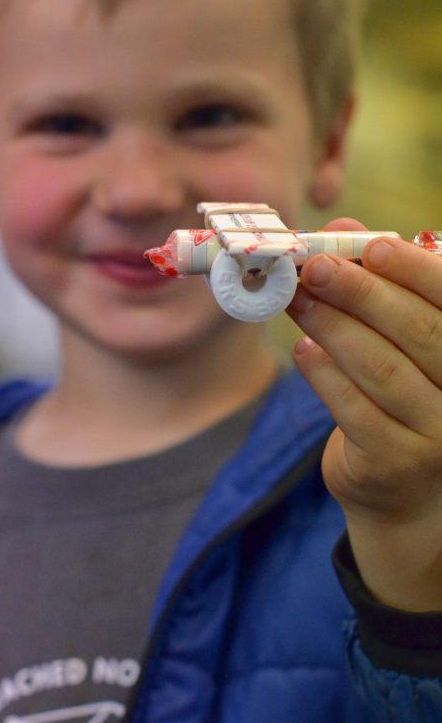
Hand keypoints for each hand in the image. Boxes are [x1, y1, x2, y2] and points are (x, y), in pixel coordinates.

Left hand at [287, 218, 441, 610]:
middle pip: (418, 331)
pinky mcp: (396, 462)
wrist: (403, 493)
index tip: (370, 245)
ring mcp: (438, 435)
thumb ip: (379, 284)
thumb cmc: (403, 397)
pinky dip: (323, 372)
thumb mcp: (400, 339)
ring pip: (381, 367)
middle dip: (361, 292)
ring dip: (332, 325)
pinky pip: (352, 407)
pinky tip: (302, 349)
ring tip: (296, 299)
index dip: (415, 269)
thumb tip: (343, 228)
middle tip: (313, 266)